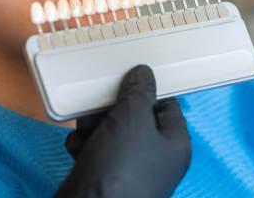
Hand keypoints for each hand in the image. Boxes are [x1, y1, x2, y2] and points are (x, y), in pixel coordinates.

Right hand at [55, 65, 191, 197]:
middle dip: (111, 109)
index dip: (147, 92)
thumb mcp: (134, 116)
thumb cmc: (121, 167)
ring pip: (112, 134)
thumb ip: (139, 91)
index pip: (167, 106)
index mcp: (174, 144)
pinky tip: (78, 147)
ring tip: (85, 130)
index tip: (128, 80)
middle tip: (98, 106)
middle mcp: (156, 159)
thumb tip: (143, 74)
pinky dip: (86, 146)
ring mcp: (130, 171)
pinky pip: (97, 152)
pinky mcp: (106, 180)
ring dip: (94, 126)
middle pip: (135, 119)